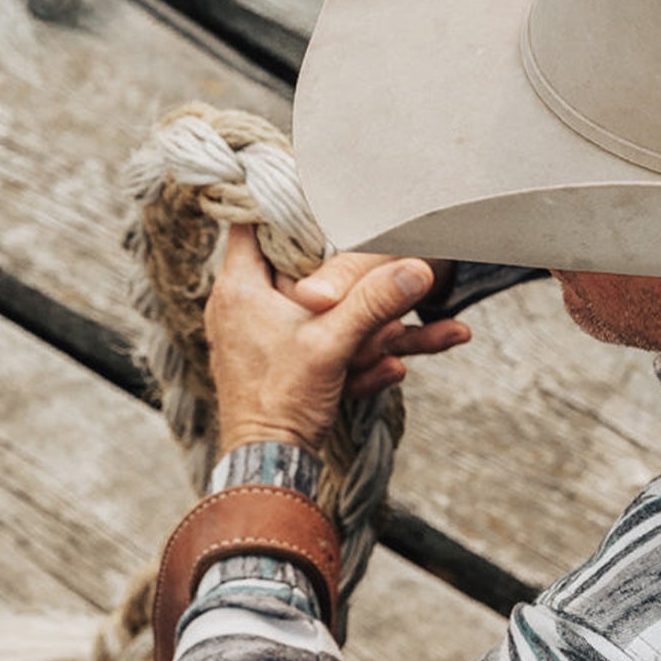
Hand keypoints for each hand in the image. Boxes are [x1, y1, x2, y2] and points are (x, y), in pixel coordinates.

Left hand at [205, 225, 470, 456]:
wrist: (269, 470)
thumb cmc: (281, 402)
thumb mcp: (332, 343)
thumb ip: (375, 302)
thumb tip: (418, 266)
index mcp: (241, 289)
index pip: (250, 223)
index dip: (282, 202)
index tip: (321, 190)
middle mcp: (245, 308)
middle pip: (300, 266)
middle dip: (350, 272)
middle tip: (385, 255)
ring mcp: (264, 339)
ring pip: (325, 314)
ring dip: (371, 325)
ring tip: (416, 328)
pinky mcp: (285, 366)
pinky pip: (327, 348)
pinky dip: (359, 357)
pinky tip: (395, 370)